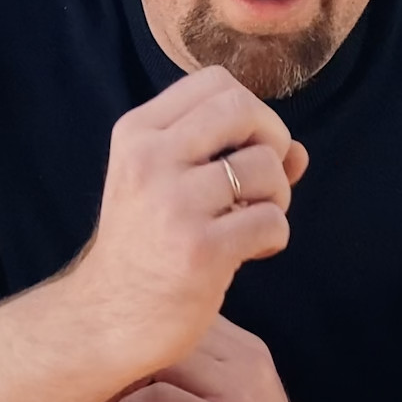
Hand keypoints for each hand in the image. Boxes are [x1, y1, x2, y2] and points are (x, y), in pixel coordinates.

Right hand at [64, 66, 310, 374]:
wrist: (104, 319)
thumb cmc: (143, 248)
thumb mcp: (163, 186)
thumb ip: (225, 156)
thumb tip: (298, 151)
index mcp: (136, 133)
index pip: (214, 82)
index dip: (248, 111)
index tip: (244, 149)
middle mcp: (149, 159)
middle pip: (242, 108)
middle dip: (272, 140)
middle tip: (261, 182)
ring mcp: (173, 204)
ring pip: (265, 166)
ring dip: (276, 196)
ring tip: (253, 222)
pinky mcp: (200, 250)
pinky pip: (272, 221)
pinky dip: (274, 237)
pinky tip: (250, 253)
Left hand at [96, 316, 317, 401]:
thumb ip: (159, 397)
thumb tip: (106, 385)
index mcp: (242, 350)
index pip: (182, 319)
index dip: (141, 336)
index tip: (111, 362)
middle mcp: (244, 359)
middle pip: (169, 334)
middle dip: (126, 357)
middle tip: (97, 387)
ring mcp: (237, 390)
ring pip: (163, 359)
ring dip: (123, 382)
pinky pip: (160, 399)